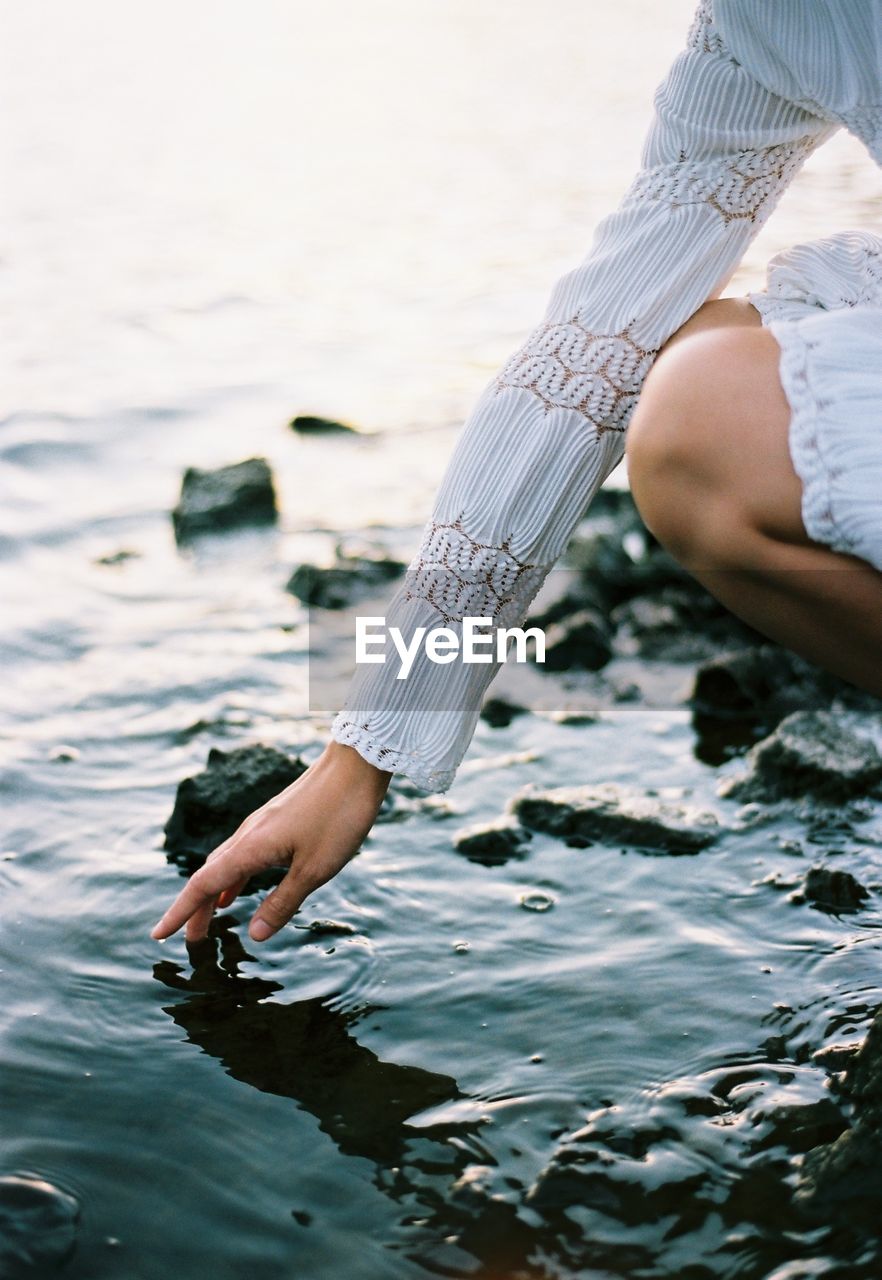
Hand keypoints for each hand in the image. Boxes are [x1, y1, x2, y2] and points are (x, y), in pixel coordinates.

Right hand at [150, 741, 391, 944]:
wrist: (355, 766)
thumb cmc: (339, 816)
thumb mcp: (315, 869)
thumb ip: (283, 903)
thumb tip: (254, 934)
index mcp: (251, 847)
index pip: (204, 885)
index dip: (181, 912)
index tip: (159, 935)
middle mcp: (248, 834)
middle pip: (210, 876)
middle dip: (196, 909)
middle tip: (191, 941)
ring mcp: (261, 825)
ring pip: (226, 863)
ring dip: (215, 893)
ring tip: (212, 918)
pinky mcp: (275, 820)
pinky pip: (242, 853)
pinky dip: (234, 876)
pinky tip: (240, 889)